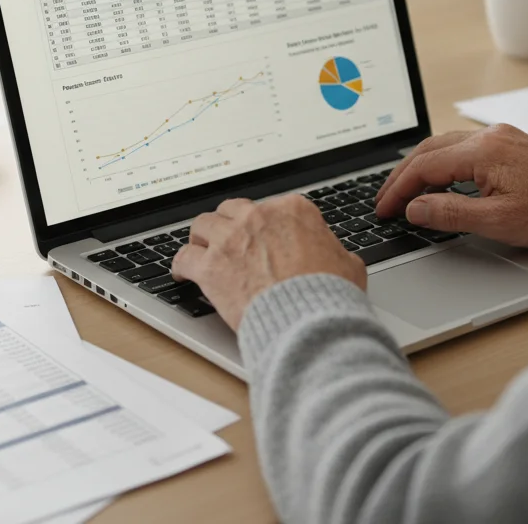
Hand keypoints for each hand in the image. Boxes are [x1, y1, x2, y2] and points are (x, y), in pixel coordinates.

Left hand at [172, 195, 366, 329]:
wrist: (309, 319)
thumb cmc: (329, 294)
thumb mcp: (347, 265)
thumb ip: (334, 253)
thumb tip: (338, 258)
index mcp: (292, 210)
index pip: (270, 208)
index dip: (263, 225)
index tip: (261, 237)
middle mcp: (257, 217)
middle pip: (231, 210)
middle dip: (229, 225)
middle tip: (229, 240)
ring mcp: (230, 240)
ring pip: (202, 225)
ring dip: (202, 238)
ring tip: (200, 250)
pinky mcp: (210, 267)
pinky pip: (183, 257)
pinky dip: (180, 265)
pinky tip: (181, 272)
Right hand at [375, 124, 527, 248]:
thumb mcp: (498, 221)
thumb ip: (450, 213)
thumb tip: (414, 209)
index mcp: (482, 151)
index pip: (424, 166)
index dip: (398, 189)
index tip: (384, 209)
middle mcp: (488, 136)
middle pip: (429, 150)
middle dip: (402, 176)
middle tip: (385, 200)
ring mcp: (500, 137)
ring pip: (445, 146)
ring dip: (421, 168)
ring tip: (406, 192)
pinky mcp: (510, 144)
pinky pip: (463, 147)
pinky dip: (443, 163)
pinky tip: (440, 181)